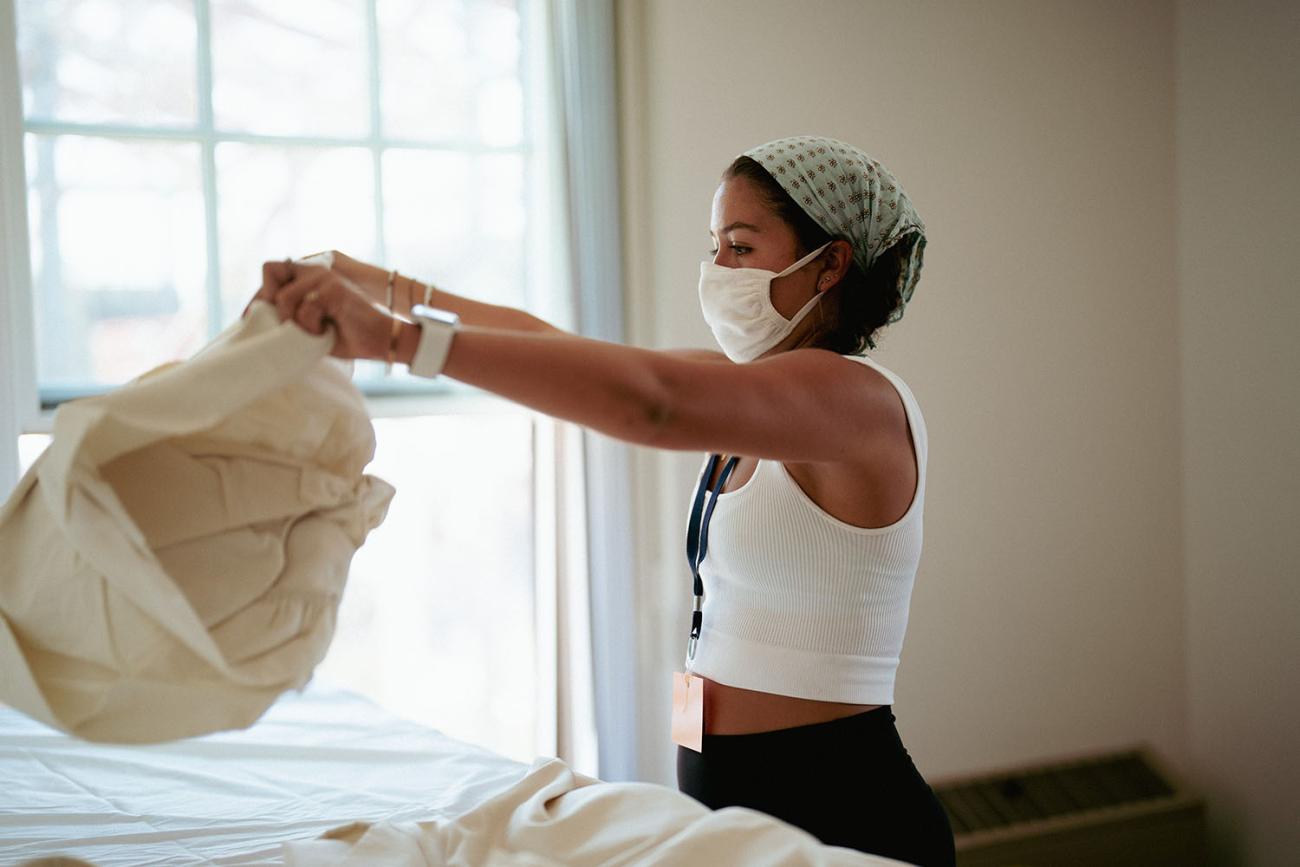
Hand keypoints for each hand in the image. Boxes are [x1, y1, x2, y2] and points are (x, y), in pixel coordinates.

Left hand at [253, 259, 397, 360]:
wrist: (380, 341)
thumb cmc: (346, 335)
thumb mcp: (309, 324)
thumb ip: (289, 314)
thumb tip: (255, 318)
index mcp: (308, 275)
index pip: (271, 272)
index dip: (258, 296)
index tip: (252, 318)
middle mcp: (315, 270)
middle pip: (270, 271)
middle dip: (272, 306)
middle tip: (287, 328)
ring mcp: (325, 277)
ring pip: (285, 297)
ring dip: (294, 322)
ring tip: (312, 333)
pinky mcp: (334, 289)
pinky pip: (305, 309)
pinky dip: (311, 327)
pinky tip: (324, 333)